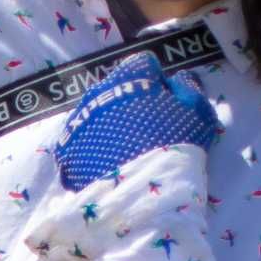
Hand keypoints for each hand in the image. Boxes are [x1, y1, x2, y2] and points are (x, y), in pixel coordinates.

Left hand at [55, 50, 220, 190]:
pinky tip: (103, 163)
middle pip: (115, 88)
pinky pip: (79, 140)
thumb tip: (178, 79)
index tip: (163, 103)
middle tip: (142, 128)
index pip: (142, 65)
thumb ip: (188, 88)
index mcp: (129, 76)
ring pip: (95, 113)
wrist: (137, 195)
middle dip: (127, 102)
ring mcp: (78, 120)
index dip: (155, 82)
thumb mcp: (195, 113)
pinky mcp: (65, 149)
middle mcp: (98, 91)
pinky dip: (90, 147)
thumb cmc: (172, 147)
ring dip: (106, 124)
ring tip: (121, 149)